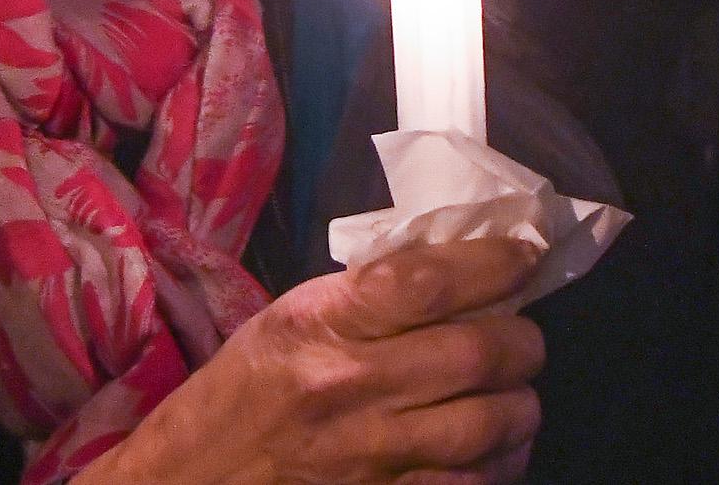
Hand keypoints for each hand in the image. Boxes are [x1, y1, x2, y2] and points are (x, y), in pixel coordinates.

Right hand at [94, 233, 547, 484]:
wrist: (192, 483)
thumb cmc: (240, 394)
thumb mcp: (288, 321)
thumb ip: (365, 297)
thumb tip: (455, 272)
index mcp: (321, 324)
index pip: (429, 280)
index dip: (495, 262)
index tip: (526, 255)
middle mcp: (351, 387)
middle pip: (479, 352)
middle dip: (523, 341)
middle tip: (523, 338)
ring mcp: (373, 456)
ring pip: (491, 424)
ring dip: (520, 405)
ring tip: (515, 395)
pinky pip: (472, 484)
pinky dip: (499, 463)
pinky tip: (494, 449)